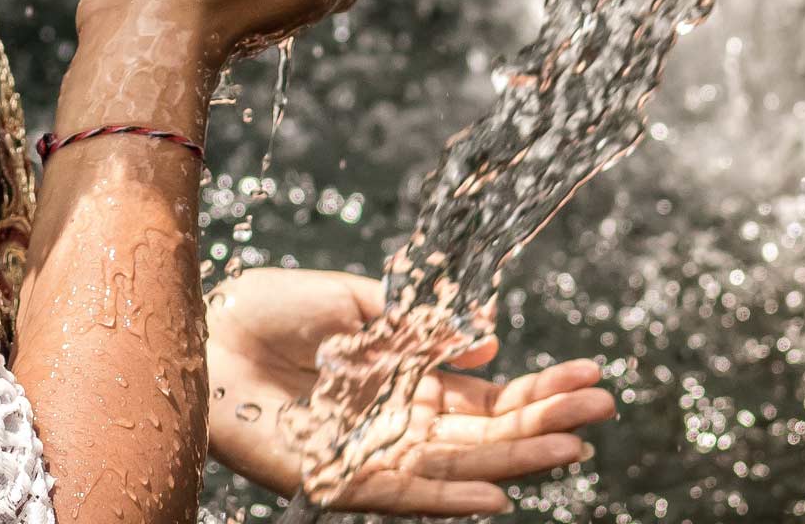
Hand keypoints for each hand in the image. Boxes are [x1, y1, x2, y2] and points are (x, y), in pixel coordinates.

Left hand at [206, 269, 616, 516]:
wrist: (202, 332)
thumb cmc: (270, 310)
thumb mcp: (356, 301)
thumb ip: (422, 325)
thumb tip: (492, 338)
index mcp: (408, 374)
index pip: (489, 392)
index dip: (540, 387)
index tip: (591, 376)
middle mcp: (400, 417)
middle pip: (487, 430)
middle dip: (545, 420)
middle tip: (603, 408)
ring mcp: (374, 448)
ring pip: (460, 464)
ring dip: (516, 459)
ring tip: (572, 447)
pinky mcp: (339, 476)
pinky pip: (404, 496)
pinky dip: (449, 503)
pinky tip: (496, 500)